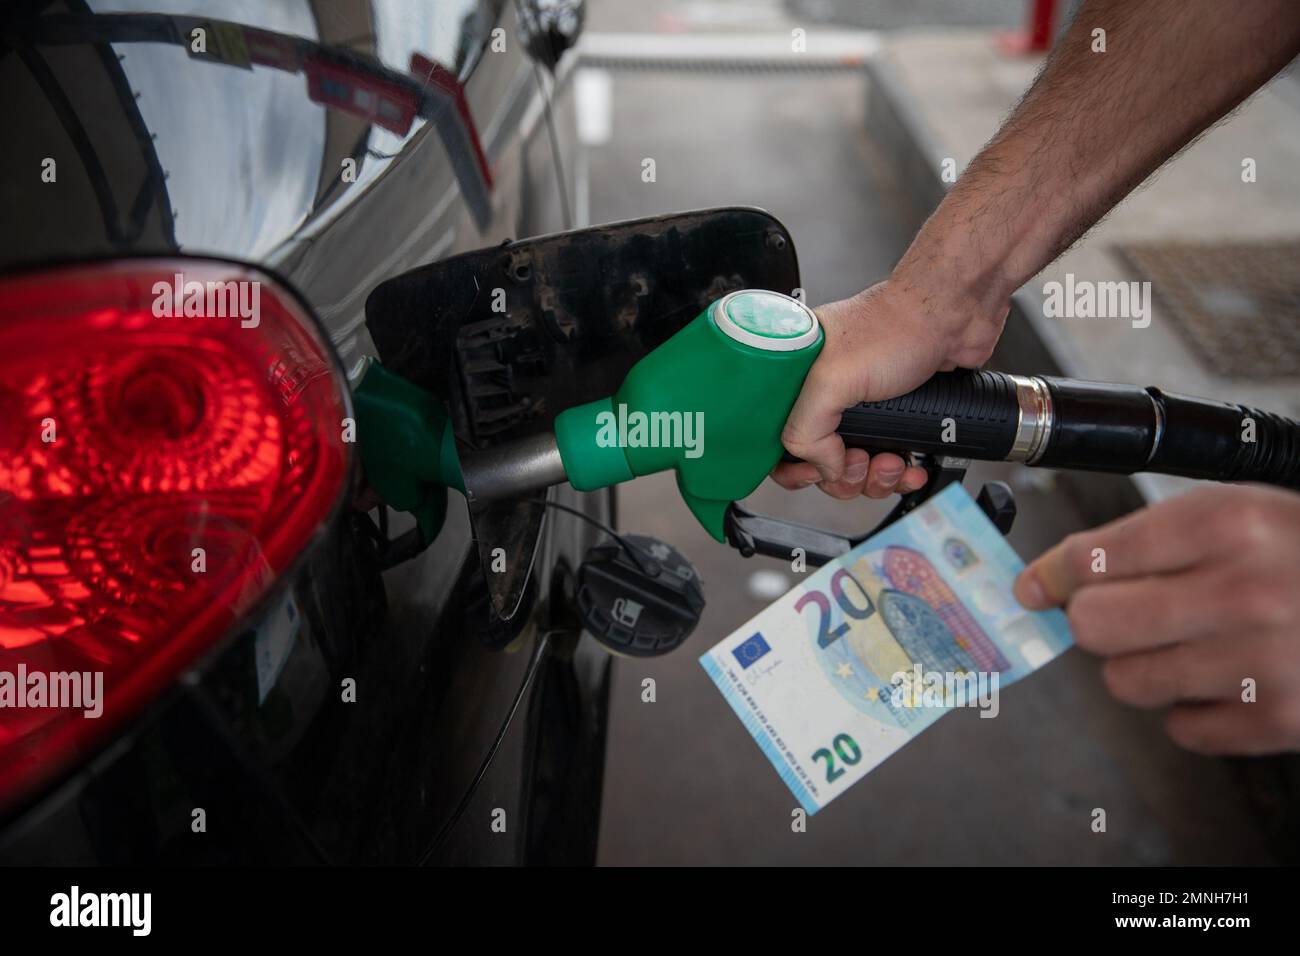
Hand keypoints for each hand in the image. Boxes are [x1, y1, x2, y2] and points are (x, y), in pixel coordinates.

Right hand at [773, 278, 1003, 498]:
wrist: (954, 315)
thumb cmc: (897, 326)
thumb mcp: (832, 378)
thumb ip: (808, 430)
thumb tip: (823, 468)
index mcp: (797, 379)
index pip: (775, 438)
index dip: (791, 466)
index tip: (813, 472)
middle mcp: (825, 394)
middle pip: (816, 462)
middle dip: (841, 475)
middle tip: (860, 462)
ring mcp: (861, 407)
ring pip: (853, 468)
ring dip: (873, 478)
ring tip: (892, 462)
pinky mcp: (894, 417)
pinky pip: (886, 463)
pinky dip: (898, 474)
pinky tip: (910, 468)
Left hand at [1014, 484, 1299, 754]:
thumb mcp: (1235, 514)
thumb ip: (1140, 542)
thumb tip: (1042, 582)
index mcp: (1228, 523)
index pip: (1094, 559)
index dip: (1053, 575)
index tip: (1037, 588)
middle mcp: (1245, 591)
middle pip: (1095, 627)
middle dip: (1097, 622)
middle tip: (1124, 616)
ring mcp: (1266, 661)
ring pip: (1127, 683)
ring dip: (1144, 665)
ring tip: (1190, 642)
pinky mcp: (1283, 718)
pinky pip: (1181, 729)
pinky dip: (1194, 709)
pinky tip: (1227, 677)